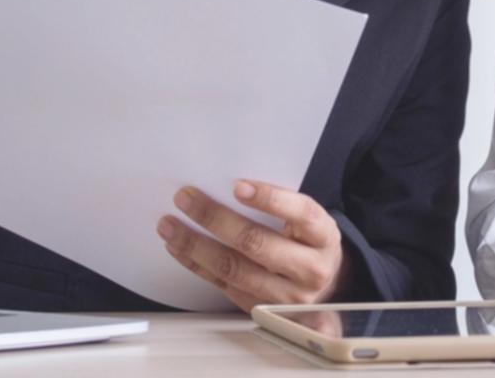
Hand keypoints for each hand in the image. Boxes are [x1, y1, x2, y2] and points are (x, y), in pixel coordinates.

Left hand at [158, 181, 347, 312]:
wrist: (325, 284)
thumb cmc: (308, 240)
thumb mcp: (308, 220)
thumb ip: (281, 205)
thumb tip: (230, 184)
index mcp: (324, 237)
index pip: (300, 214)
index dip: (270, 199)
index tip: (238, 185)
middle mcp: (310, 269)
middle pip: (258, 244)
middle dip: (216, 219)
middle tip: (186, 198)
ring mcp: (285, 295)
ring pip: (235, 270)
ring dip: (196, 245)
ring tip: (170, 224)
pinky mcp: (261, 309)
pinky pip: (222, 286)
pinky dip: (196, 265)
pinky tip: (178, 248)